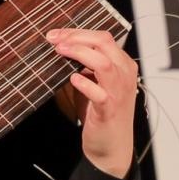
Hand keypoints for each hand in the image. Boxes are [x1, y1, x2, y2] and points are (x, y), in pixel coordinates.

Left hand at [44, 27, 137, 178]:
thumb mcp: (94, 83)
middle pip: (103, 43)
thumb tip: (60, 47)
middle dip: (75, 38)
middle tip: (54, 40)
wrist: (111, 146)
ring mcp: (118, 92)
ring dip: (79, 53)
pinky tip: (72, 79)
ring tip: (60, 52)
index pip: (102, 38)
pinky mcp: (109, 109)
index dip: (77, 33)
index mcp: (122, 65)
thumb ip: (83, 65)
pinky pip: (99, 92)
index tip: (56, 35)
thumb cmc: (101, 113)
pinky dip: (85, 83)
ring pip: (103, 63)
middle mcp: (124, 75)